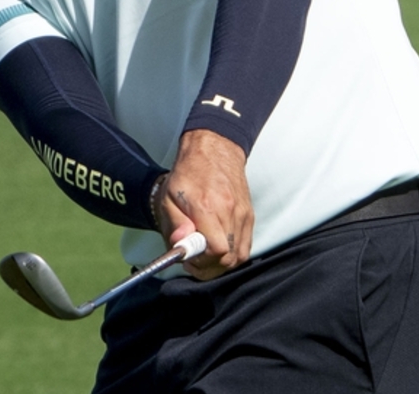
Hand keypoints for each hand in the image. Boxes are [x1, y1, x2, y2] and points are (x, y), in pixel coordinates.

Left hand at [153, 129, 252, 279]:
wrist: (214, 151)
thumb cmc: (188, 174)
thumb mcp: (169, 197)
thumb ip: (174, 223)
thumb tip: (181, 246)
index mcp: (207, 207)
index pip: (216, 250)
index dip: (202, 263)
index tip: (189, 261)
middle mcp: (230, 212)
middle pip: (228, 258)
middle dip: (209, 268)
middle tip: (194, 262)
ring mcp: (243, 215)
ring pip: (238, 256)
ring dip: (220, 263)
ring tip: (204, 255)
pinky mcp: (249, 216)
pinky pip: (245, 247)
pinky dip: (232, 254)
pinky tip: (217, 248)